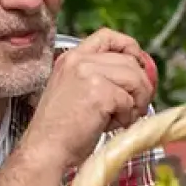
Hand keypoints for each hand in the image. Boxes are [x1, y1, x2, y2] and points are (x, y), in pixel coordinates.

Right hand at [22, 27, 153, 170]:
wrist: (45, 149)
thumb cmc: (60, 130)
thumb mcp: (72, 92)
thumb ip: (96, 78)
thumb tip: (132, 77)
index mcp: (71, 59)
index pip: (107, 36)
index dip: (129, 47)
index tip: (138, 64)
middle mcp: (79, 61)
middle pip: (129, 61)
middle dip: (140, 85)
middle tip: (134, 107)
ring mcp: (89, 75)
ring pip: (135, 79)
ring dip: (137, 101)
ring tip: (123, 118)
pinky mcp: (100, 93)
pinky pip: (129, 100)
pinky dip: (126, 117)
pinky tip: (112, 125)